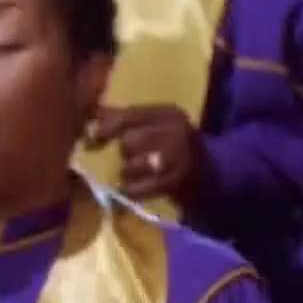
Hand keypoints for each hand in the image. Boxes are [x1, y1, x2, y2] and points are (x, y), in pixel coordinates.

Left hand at [87, 105, 206, 203]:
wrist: (210, 177)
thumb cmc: (172, 147)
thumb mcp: (155, 125)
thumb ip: (124, 117)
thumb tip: (92, 112)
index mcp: (169, 114)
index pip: (130, 115)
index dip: (107, 127)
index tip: (92, 138)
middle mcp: (177, 132)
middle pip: (129, 141)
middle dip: (122, 153)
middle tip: (128, 158)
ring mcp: (179, 158)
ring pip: (132, 165)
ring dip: (126, 172)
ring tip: (133, 173)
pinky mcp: (175, 184)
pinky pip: (138, 188)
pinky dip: (129, 190)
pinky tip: (131, 189)